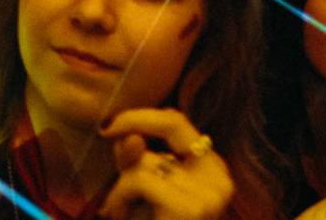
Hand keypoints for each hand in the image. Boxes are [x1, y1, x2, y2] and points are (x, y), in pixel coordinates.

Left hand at [98, 109, 233, 219]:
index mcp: (212, 172)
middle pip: (167, 128)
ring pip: (144, 162)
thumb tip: (127, 137)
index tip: (110, 123)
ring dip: (121, 188)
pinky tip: (119, 217)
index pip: (178, 122)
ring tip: (121, 215)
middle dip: (132, 136)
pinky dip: (118, 199)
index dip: (143, 115)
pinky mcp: (190, 209)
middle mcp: (219, 179)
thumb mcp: (143, 195)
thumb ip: (136, 165)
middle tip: (106, 143)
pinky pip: (137, 180)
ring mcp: (209, 194)